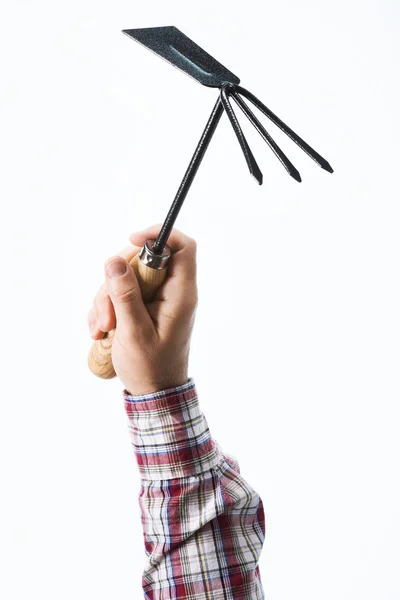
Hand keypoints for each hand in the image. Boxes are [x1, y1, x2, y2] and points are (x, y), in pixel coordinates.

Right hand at [87, 225, 197, 394]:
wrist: (154, 393)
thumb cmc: (150, 367)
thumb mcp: (134, 333)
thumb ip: (125, 296)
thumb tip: (115, 260)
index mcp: (180, 294)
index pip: (182, 247)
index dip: (159, 235)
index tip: (132, 240)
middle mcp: (171, 292)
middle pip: (143, 260)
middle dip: (116, 281)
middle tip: (107, 314)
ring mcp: (157, 299)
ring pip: (126, 277)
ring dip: (106, 300)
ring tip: (103, 329)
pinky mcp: (143, 307)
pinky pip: (121, 293)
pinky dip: (107, 309)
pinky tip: (101, 331)